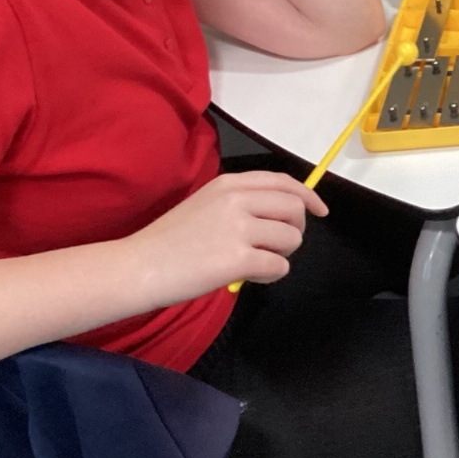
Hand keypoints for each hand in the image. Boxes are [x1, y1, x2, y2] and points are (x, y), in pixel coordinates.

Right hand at [125, 171, 327, 305]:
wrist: (139, 266)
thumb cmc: (170, 242)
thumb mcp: (206, 205)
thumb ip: (242, 204)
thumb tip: (282, 214)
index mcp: (229, 184)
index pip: (283, 182)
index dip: (308, 196)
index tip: (320, 210)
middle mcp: (237, 200)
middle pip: (295, 209)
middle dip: (295, 230)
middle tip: (276, 246)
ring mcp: (238, 228)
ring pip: (292, 239)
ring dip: (281, 255)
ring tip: (254, 263)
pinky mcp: (238, 258)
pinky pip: (279, 266)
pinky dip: (269, 274)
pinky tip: (247, 275)